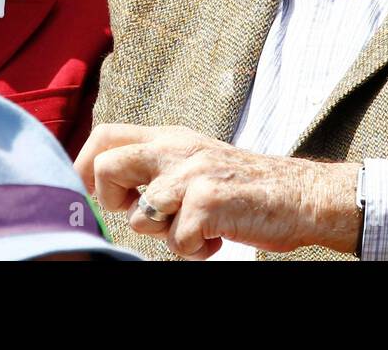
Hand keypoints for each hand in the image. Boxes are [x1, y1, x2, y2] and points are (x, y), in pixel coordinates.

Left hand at [75, 124, 360, 258]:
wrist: (301, 194)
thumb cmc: (245, 185)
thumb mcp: (196, 159)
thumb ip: (158, 163)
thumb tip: (107, 182)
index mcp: (170, 137)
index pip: (104, 135)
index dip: (86, 167)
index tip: (105, 198)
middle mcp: (176, 149)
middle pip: (106, 166)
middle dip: (113, 202)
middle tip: (148, 215)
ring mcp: (192, 174)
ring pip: (140, 215)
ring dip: (165, 234)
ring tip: (196, 229)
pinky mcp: (209, 201)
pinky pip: (177, 241)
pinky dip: (195, 251)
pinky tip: (217, 239)